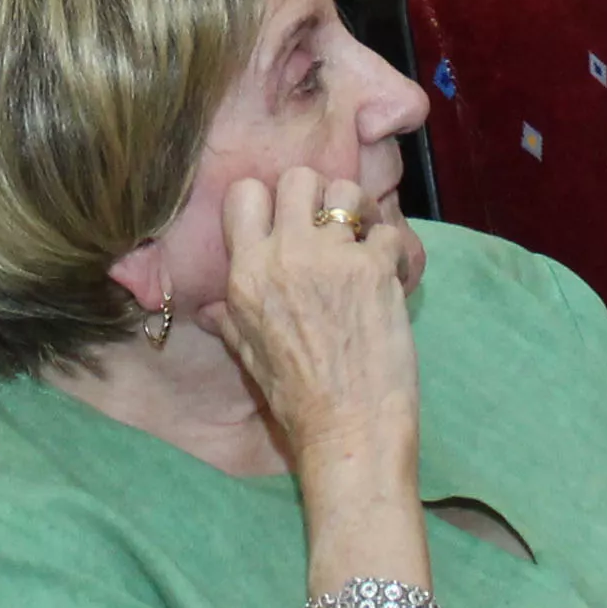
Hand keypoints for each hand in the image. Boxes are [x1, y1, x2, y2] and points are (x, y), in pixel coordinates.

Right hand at [206, 170, 423, 479]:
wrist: (348, 429)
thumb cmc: (297, 401)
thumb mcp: (248, 358)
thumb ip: (231, 322)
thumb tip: (211, 310)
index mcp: (246, 275)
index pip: (245, 194)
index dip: (270, 200)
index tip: (288, 222)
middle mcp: (283, 256)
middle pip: (299, 178)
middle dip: (318, 195)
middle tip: (333, 226)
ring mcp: (330, 258)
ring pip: (347, 190)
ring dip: (360, 210)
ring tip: (365, 239)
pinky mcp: (374, 269)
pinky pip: (389, 231)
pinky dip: (395, 249)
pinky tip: (393, 274)